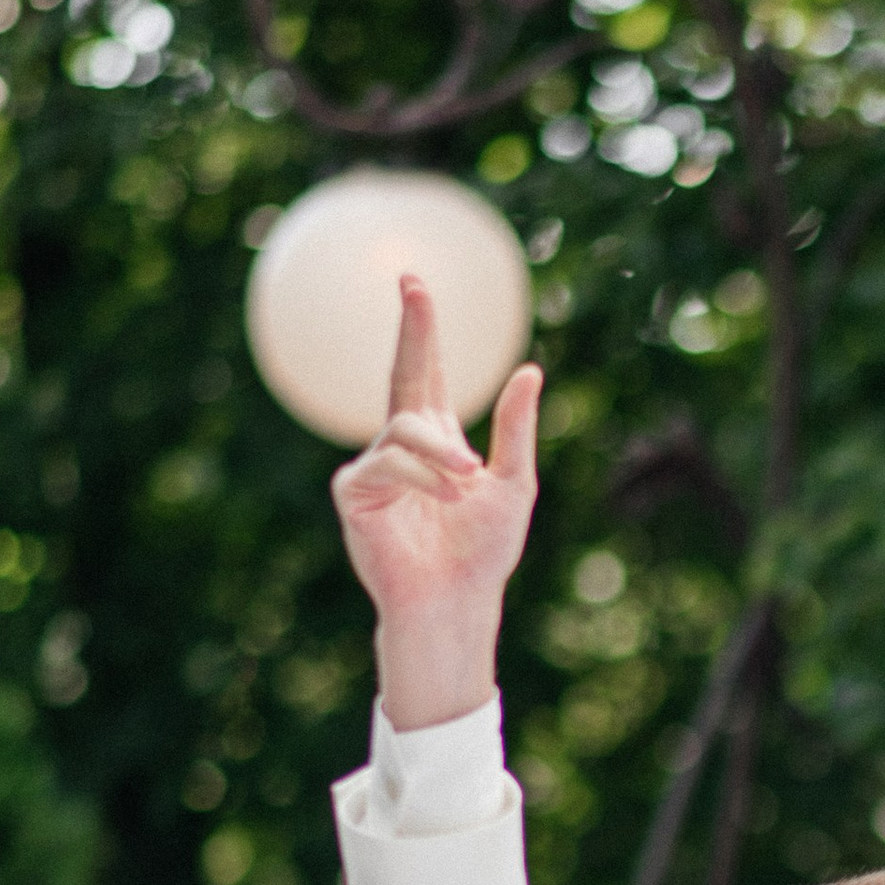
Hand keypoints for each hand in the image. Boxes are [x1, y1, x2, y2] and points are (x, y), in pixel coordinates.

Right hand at [331, 276, 542, 729]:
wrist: (458, 601)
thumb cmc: (483, 552)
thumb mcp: (514, 482)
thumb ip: (516, 428)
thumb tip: (530, 368)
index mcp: (436, 441)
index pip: (424, 372)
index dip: (419, 329)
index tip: (414, 284)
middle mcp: (401, 447)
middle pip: (403, 375)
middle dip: (411, 331)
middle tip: (414, 284)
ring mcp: (374, 468)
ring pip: (405, 430)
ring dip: (442, 454)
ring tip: (467, 484)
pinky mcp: (354, 492)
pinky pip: (388, 464)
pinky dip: (423, 479)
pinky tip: (447, 500)